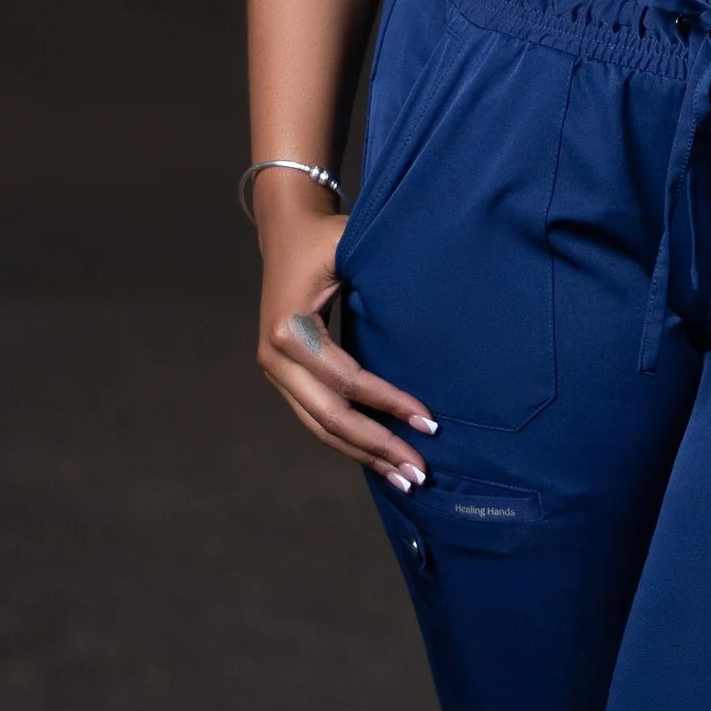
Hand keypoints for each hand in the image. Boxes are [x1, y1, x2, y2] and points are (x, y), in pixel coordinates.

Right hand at [251, 172, 435, 489]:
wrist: (285, 231)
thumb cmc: (326, 236)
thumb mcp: (351, 246)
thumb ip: (382, 275)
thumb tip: (435, 316)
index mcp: (289, 328)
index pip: (347, 379)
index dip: (389, 403)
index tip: (430, 421)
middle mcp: (275, 357)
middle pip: (330, 417)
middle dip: (378, 446)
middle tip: (420, 472)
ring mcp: (275, 371)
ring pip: (320, 427)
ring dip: (364, 455)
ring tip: (405, 479)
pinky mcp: (285, 377)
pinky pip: (316, 418)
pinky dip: (350, 441)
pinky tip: (381, 459)